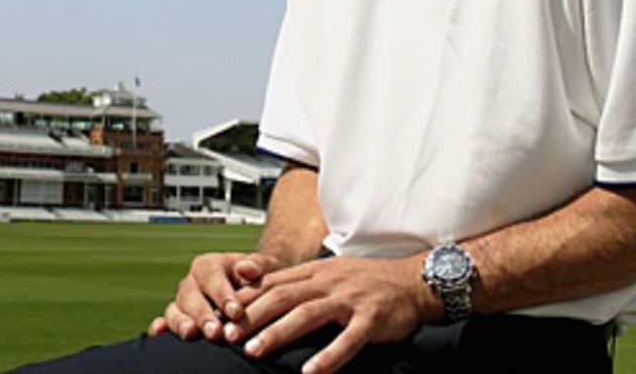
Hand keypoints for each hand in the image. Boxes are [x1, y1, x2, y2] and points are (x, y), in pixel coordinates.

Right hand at [148, 251, 281, 341]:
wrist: (256, 289)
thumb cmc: (261, 279)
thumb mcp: (266, 267)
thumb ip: (258, 265)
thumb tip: (246, 268)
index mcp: (210, 265)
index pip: (211, 275)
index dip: (221, 293)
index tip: (236, 312)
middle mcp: (193, 281)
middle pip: (190, 294)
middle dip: (202, 314)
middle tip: (216, 332)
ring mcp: (183, 301)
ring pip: (174, 308)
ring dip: (181, 321)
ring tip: (191, 333)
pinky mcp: (179, 318)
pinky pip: (166, 321)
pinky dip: (161, 326)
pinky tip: (160, 332)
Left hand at [225, 255, 427, 373]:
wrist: (413, 280)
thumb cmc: (367, 280)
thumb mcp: (330, 273)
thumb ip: (300, 283)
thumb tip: (263, 293)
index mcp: (316, 272)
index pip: (274, 283)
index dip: (247, 298)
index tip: (223, 315)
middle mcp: (328, 282)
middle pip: (283, 296)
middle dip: (253, 316)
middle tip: (229, 334)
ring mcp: (349, 299)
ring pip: (307, 314)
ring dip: (278, 333)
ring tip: (255, 350)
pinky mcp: (371, 318)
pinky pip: (347, 340)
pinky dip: (328, 357)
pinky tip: (310, 373)